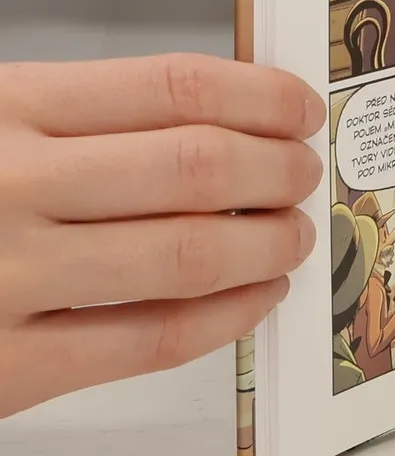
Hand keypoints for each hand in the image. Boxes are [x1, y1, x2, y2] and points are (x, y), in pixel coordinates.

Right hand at [0, 54, 322, 417]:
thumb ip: (84, 117)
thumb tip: (224, 116)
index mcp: (8, 108)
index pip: (173, 86)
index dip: (260, 96)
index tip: (299, 106)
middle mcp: (10, 186)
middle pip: (196, 167)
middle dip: (277, 170)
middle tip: (305, 173)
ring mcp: (8, 279)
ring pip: (185, 253)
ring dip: (266, 243)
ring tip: (291, 233)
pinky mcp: (7, 368)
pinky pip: (148, 341)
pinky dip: (224, 317)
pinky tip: (253, 297)